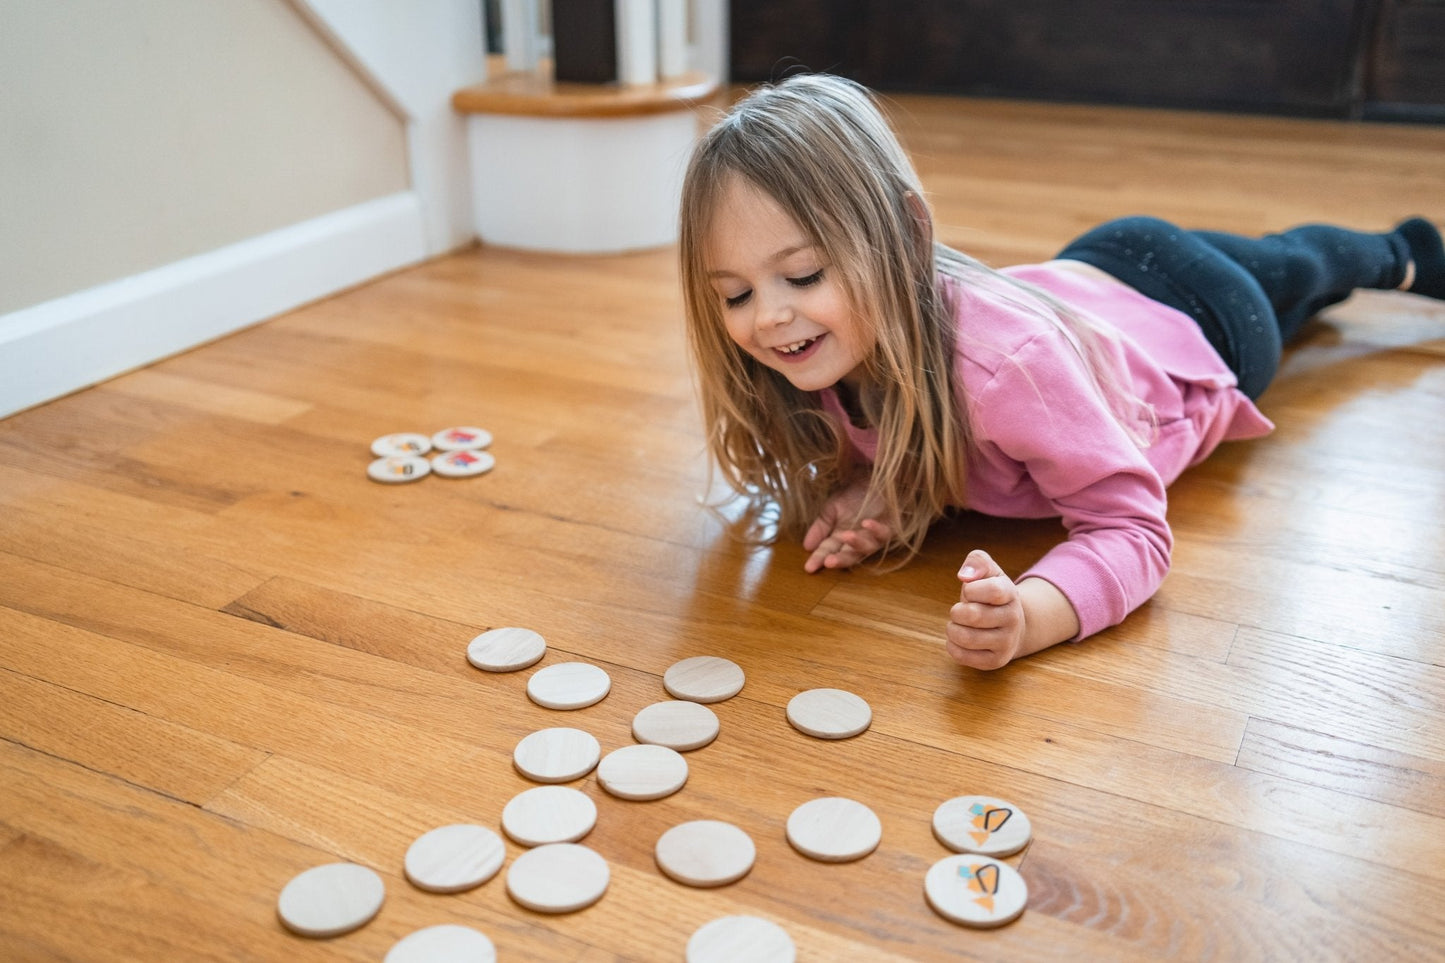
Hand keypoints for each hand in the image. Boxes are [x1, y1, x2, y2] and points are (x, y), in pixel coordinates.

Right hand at [802, 479, 892, 572]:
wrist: (873, 477)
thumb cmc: (853, 494)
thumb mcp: (831, 508)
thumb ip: (820, 527)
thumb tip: (806, 546)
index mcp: (840, 537)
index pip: (828, 551)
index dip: (818, 559)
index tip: (808, 568)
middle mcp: (858, 541)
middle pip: (849, 556)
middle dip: (839, 560)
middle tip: (828, 562)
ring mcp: (874, 536)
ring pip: (867, 548)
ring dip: (856, 544)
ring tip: (846, 535)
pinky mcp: (889, 528)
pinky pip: (884, 534)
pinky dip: (875, 529)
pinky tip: (866, 523)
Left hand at [946, 549, 1025, 669]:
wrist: (1012, 626)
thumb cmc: (991, 595)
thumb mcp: (989, 571)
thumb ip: (977, 561)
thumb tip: (965, 575)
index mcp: (1010, 594)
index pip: (992, 591)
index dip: (971, 590)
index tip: (969, 591)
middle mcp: (1013, 619)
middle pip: (973, 616)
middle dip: (957, 611)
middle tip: (959, 611)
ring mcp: (1006, 642)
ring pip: (966, 638)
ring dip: (952, 629)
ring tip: (957, 625)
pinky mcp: (996, 661)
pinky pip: (963, 656)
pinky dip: (952, 646)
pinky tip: (958, 639)